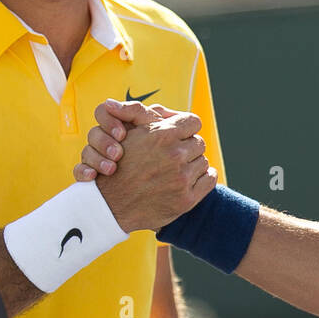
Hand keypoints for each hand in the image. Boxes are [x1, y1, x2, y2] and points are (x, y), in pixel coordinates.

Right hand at [75, 100, 177, 179]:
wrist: (167, 176)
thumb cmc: (164, 147)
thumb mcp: (155, 126)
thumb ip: (136, 111)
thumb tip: (110, 103)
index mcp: (119, 123)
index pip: (103, 112)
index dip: (108, 121)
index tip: (121, 135)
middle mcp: (106, 138)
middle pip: (93, 133)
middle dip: (104, 143)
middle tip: (118, 154)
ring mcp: (98, 155)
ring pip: (86, 152)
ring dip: (97, 159)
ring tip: (111, 169)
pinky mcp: (93, 172)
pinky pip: (79, 170)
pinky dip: (83, 172)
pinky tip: (92, 176)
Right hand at [87, 101, 216, 231]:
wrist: (109, 205)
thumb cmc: (118, 167)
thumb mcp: (129, 135)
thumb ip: (148, 117)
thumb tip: (166, 112)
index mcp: (162, 135)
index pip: (193, 122)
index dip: (186, 128)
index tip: (181, 135)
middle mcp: (175, 155)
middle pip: (198, 142)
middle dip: (188, 147)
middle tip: (174, 156)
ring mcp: (182, 178)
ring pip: (203, 161)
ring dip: (193, 164)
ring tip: (176, 170)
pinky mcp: (186, 199)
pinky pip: (209, 179)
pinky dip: (203, 178)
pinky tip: (190, 180)